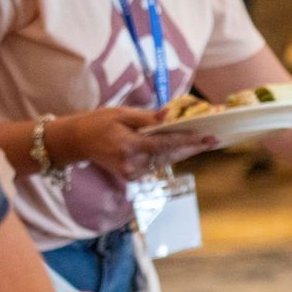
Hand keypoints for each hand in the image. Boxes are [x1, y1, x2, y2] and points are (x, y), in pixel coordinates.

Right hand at [49, 107, 215, 181]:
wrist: (77, 142)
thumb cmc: (99, 123)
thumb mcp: (121, 114)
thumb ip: (147, 119)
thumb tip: (170, 115)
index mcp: (128, 147)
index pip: (165, 144)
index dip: (188, 140)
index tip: (208, 137)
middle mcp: (132, 164)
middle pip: (170, 155)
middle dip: (193, 147)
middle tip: (215, 139)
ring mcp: (132, 173)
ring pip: (166, 161)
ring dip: (185, 151)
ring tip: (205, 141)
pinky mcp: (132, 176)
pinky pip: (157, 164)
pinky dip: (171, 155)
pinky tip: (186, 148)